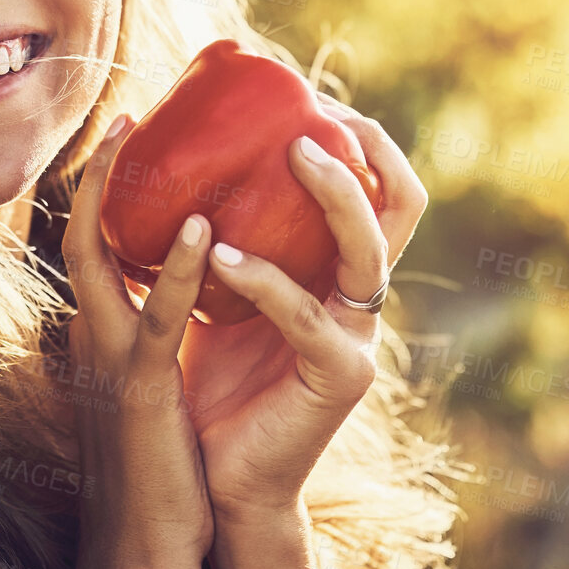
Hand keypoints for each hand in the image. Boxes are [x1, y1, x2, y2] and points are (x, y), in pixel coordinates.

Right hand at [62, 114, 216, 568]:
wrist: (145, 541)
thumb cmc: (158, 464)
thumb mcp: (148, 381)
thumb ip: (152, 333)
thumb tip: (178, 288)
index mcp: (99, 332)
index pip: (90, 245)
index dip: (99, 190)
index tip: (127, 136)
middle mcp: (92, 335)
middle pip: (76, 234)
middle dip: (94, 173)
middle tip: (127, 115)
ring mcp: (108, 360)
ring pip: (94, 259)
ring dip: (111, 195)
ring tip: (137, 137)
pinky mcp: (140, 389)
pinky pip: (156, 318)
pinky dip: (177, 270)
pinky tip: (204, 228)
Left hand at [171, 96, 427, 522]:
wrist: (213, 471)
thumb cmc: (211, 373)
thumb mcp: (216, 285)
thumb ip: (217, 230)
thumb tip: (170, 152)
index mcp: (338, 272)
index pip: (383, 191)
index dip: (366, 139)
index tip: (314, 97)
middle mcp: (361, 299)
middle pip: (397, 207)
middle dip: (366, 152)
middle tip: (314, 117)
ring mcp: (358, 338)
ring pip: (369, 252)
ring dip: (333, 195)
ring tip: (291, 155)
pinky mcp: (338, 377)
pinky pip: (305, 315)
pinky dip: (264, 278)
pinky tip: (219, 256)